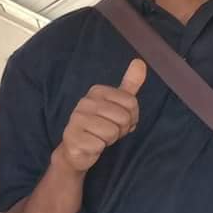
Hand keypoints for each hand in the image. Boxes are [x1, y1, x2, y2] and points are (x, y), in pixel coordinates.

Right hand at [55, 58, 146, 172]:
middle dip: (120, 130)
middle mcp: (84, 102)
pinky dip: (98, 148)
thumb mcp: (117, 104)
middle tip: (107, 131)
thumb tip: (140, 62)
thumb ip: (130, 84)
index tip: (117, 120)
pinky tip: (91, 145)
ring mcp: (76, 119)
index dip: (130, 117)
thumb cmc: (100, 126)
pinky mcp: (73, 137)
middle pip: (123, 117)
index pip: (131, 103)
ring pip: (112, 132)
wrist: (76, 149)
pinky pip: (100, 144)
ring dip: (109, 140)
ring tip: (99, 137)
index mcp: (96, 91)